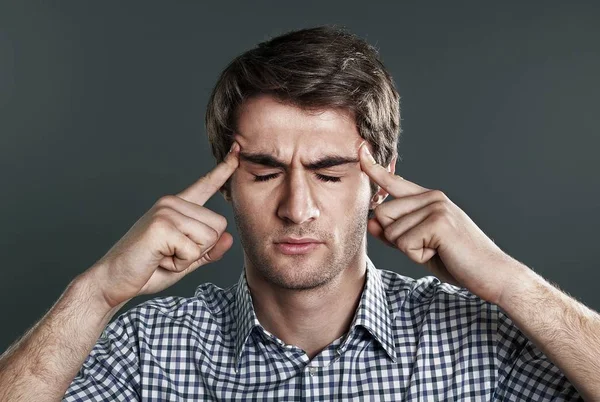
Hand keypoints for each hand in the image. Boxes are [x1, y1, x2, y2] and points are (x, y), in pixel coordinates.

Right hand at [85, 142, 239, 308]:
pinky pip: (193, 251)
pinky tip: (159, 260)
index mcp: (177, 206)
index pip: (206, 184)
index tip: (237, 148)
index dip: (224, 169)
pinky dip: (179, 264)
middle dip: (201, 249)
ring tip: (163, 256)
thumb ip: (208, 251)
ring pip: (209, 238)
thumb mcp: (185, 261)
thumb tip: (228, 237)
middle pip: (218, 225)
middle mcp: (171, 202)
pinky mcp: (161, 226)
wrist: (113, 281)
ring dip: (189, 258)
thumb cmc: (147, 270)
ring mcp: (166, 211)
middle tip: (170, 254)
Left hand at [359, 142, 520, 304]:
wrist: (492, 274)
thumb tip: (370, 222)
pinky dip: (417, 257)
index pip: (394, 182)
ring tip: (437, 251)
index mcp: (429, 199)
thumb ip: (395, 233)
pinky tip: (439, 254)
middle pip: (382, 213)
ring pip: (391, 231)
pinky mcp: (438, 222)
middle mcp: (432, 197)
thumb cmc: (457, 261)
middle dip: (395, 238)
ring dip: (408, 250)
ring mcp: (436, 207)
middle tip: (427, 247)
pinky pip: (403, 244)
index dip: (374, 169)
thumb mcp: (420, 245)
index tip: (360, 150)